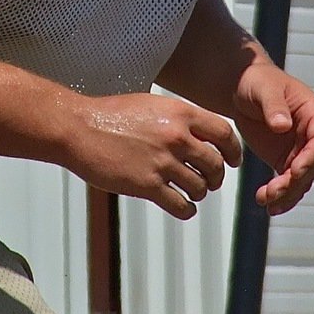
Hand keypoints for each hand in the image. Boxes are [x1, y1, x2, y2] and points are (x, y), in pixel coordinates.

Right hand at [68, 93, 242, 219]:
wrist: (80, 128)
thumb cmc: (111, 114)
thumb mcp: (151, 104)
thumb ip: (178, 118)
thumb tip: (199, 133)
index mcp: (180, 114)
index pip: (224, 133)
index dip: (233, 150)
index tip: (232, 160)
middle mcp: (176, 138)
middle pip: (216, 165)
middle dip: (217, 176)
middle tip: (211, 181)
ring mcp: (163, 163)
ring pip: (201, 187)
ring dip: (199, 193)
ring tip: (191, 192)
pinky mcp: (147, 186)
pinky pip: (181, 205)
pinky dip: (187, 210)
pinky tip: (183, 207)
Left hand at [232, 64, 313, 215]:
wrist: (242, 88)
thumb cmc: (258, 81)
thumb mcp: (264, 89)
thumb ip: (274, 106)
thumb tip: (283, 125)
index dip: (311, 158)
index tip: (294, 171)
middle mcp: (312, 135)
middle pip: (312, 165)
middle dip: (295, 181)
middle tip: (274, 191)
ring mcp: (300, 150)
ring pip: (301, 179)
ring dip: (287, 193)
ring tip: (266, 200)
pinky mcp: (285, 160)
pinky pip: (288, 182)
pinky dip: (279, 195)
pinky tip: (267, 204)